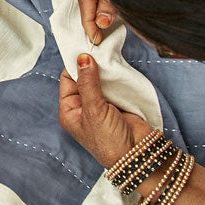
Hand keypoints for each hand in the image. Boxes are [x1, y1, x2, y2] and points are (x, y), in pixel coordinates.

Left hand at [58, 53, 155, 167]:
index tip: (84, 50)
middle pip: (83, 78)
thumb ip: (88, 83)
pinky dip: (115, 77)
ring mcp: (100, 104)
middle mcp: (83, 107)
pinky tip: (118, 67)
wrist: (137, 154)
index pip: (67, 81)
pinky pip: (113, 84)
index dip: (74, 66)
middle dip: (91, 66)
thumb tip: (82, 59)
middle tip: (98, 50)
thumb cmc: (109, 140)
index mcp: (69, 111)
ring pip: (99, 80)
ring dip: (104, 71)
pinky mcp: (116, 103)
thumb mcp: (94, 110)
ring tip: (109, 57)